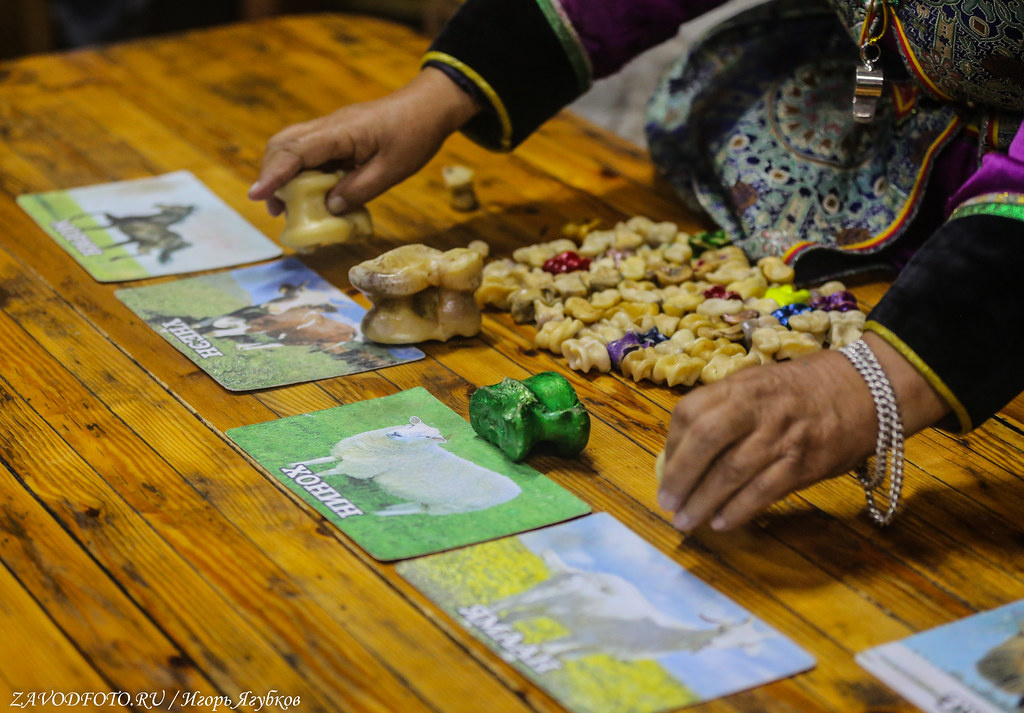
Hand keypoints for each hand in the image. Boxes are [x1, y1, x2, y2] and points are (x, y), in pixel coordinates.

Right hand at [248, 67, 479, 215]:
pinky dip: (301, 172)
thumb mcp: (392, 171)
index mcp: (340, 132)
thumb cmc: (415, 135)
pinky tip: (310, 195)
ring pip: (292, 147)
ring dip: (283, 175)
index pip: (296, 151)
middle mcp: (328, 127)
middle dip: (271, 175)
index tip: (257, 195)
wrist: (428, 106)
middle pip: (282, 145)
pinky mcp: (337, 136)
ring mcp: (331, 129)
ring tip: (287, 207)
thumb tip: (329, 208)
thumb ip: (359, 190)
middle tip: (274, 209)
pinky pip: (309, 152)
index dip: (274, 175)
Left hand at [656, 332, 948, 531]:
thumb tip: (681, 451)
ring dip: (703, 502)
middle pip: (705, 441)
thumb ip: (723, 410)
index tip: (666, 470)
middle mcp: (758, 408)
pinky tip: (721, 523)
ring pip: (731, 472)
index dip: (672, 445)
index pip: (690, 412)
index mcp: (740, 386)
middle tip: (667, 503)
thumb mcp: (758, 383)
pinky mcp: (804, 463)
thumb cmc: (802, 391)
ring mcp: (781, 436)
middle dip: (680, 476)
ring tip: (686, 521)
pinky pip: (763, 491)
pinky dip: (738, 510)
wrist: (866, 390)